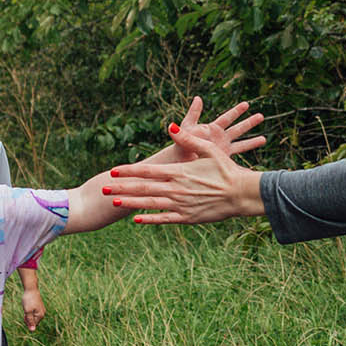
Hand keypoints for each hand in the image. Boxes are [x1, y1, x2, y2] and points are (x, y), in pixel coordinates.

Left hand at [21, 286, 45, 331]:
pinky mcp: (39, 306)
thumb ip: (30, 321)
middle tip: (25, 311)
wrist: (31, 289)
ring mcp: (41, 310)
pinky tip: (28, 305)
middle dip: (28, 318)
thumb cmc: (29, 300)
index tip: (25, 315)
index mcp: (40, 315)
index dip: (27, 322)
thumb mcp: (27, 311)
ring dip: (28, 314)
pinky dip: (30, 311)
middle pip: (34, 321)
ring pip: (33, 317)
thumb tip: (32, 330)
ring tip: (27, 307)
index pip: (33, 325)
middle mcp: (42, 313)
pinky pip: (34, 312)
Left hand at [102, 101, 266, 223]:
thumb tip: (170, 126)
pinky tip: (136, 219)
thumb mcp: (209, 150)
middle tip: (103, 189)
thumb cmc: (227, 170)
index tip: (113, 171)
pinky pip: (165, 219)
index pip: (147, 170)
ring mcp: (180, 204)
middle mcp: (176, 188)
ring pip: (150, 204)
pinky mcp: (187, 217)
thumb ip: (187, 139)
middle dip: (121, 188)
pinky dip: (150, 219)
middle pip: (143, 188)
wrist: (242, 194)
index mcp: (178, 172)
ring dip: (130, 203)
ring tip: (114, 203)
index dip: (128, 171)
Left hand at [169, 97, 265, 161]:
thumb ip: (193, 113)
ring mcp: (223, 149)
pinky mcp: (222, 160)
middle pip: (238, 129)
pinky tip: (252, 166)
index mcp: (213, 128)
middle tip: (261, 116)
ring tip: (264, 139)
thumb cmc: (180, 143)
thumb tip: (198, 97)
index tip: (247, 104)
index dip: (236, 111)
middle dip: (249, 123)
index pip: (227, 118)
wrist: (179, 161)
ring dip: (252, 142)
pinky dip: (243, 164)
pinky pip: (235, 161)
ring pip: (241, 145)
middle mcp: (220, 138)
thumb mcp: (187, 126)